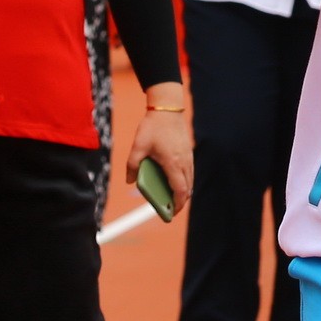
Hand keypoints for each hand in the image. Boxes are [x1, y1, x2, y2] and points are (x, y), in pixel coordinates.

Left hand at [128, 92, 193, 213]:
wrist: (168, 108)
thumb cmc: (153, 127)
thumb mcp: (138, 146)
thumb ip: (133, 165)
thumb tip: (130, 181)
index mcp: (172, 163)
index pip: (180, 190)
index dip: (177, 204)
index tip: (171, 213)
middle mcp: (184, 161)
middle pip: (187, 188)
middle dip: (180, 201)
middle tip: (169, 209)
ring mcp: (188, 156)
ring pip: (190, 180)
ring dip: (183, 190)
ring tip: (171, 198)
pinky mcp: (188, 151)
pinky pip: (189, 171)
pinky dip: (184, 180)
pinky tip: (174, 182)